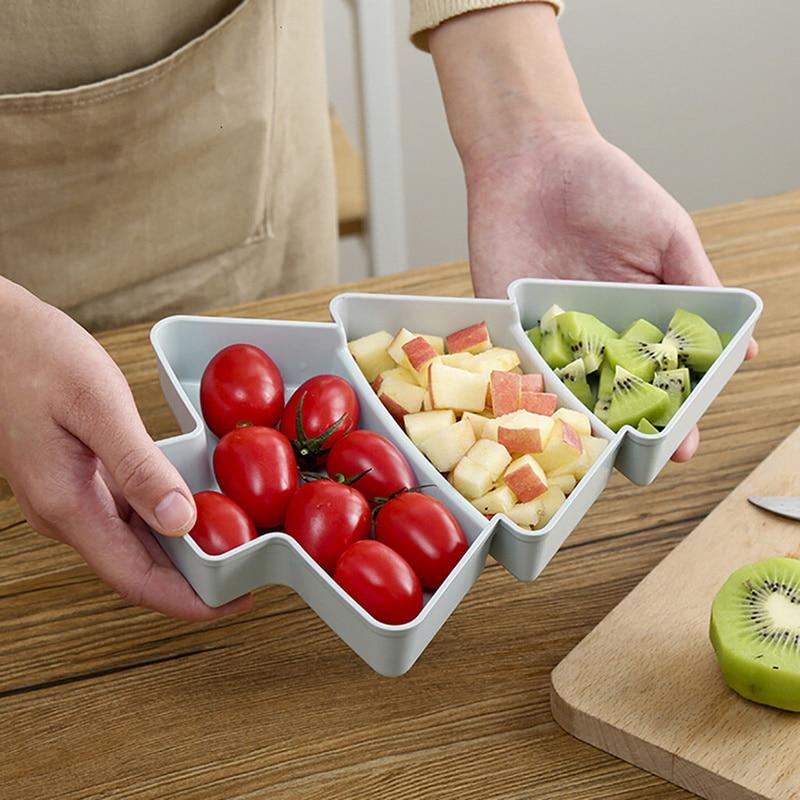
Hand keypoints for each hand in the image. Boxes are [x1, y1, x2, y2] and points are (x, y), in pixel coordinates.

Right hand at [0, 279, 250, 618]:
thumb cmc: (35, 357)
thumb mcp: (96, 405)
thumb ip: (138, 466)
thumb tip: (182, 521)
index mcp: (67, 504)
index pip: (135, 579)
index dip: (188, 601)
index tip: (236, 603)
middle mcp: (66, 512)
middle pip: (136, 570)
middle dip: (192, 584)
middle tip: (247, 577)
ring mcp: (69, 497)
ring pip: (132, 545)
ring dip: (181, 556)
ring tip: (232, 548)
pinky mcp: (76, 478)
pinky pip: (126, 516)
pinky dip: (164, 522)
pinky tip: (194, 510)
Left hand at [429, 4, 756, 461]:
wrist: (533, 156)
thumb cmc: (608, 187)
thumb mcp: (667, 235)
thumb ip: (696, 287)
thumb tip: (744, 347)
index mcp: (635, 318)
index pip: (657, 378)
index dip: (673, 412)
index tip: (683, 443)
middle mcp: (591, 334)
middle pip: (610, 395)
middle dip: (625, 430)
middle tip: (639, 461)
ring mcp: (546, 332)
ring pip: (563, 391)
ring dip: (576, 423)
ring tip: (591, 454)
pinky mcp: (505, 323)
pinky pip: (514, 366)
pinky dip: (524, 392)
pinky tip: (539, 419)